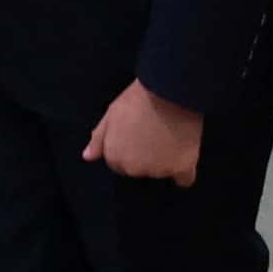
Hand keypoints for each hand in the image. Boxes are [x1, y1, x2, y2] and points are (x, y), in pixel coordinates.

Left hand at [86, 79, 206, 185]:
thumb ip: (99, 139)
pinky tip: (184, 158)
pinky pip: (184, 180)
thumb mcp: (111, 115)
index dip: (129, 148)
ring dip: (165, 161)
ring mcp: (158, 170)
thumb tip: (87, 157)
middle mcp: (135, 169)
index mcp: (115, 156)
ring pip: (161, 172)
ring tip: (171, 136)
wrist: (168, 91)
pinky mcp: (182, 167)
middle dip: (145, 157)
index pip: (119, 164)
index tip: (139, 134)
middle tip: (155, 133)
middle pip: (140, 170)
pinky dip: (184, 172)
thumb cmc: (137, 99)